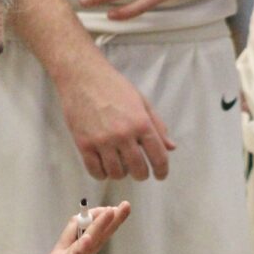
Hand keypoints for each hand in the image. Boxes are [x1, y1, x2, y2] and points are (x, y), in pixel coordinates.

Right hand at [15, 202, 130, 253]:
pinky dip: (78, 253)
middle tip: (121, 206)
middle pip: (86, 233)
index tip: (116, 212)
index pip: (86, 235)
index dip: (101, 223)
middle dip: (103, 219)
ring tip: (109, 214)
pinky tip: (88, 242)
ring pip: (80, 244)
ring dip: (95, 228)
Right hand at [58, 62, 174, 180]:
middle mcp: (123, 134)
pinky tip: (104, 167)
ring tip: (120, 166)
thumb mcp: (142, 102)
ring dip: (121, 174)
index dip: (162, 170)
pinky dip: (102, 174)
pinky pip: (95, 170)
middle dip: (142, 174)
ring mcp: (102, 141)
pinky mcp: (84, 144)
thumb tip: (170, 147)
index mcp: (141, 123)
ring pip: (116, 173)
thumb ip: (157, 126)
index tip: (160, 175)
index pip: (158, 156)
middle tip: (140, 172)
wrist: (83, 77)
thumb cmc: (113, 87)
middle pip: (138, 169)